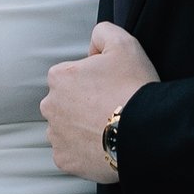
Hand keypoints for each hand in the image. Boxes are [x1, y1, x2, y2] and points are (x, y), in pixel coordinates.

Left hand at [42, 22, 158, 182]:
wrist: (144, 132)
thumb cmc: (133, 87)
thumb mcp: (124, 43)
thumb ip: (103, 32)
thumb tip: (93, 43)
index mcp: (59, 77)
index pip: (71, 74)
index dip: (94, 79)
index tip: (112, 87)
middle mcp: (50, 106)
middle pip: (66, 102)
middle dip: (83, 104)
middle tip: (112, 108)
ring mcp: (56, 136)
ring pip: (66, 128)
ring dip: (82, 128)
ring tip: (109, 129)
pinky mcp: (64, 160)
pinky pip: (71, 153)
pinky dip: (83, 151)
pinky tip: (103, 146)